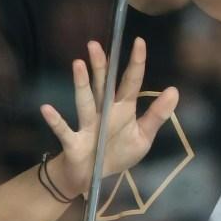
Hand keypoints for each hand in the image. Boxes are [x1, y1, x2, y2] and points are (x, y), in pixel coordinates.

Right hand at [40, 38, 178, 196]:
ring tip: (78, 63)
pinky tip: (46, 109)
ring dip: (81, 84)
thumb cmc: (117, 152)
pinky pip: (64, 130)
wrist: (92, 178)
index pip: (131, 82)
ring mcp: (88, 125)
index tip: (139, 41)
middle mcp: (104, 112)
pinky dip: (55, 121)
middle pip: (103, 85)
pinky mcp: (74, 142)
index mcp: (123, 110)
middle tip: (95, 44)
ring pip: (85, 101)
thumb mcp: (143, 137)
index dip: (136, 63)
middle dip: (100, 65)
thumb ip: (157, 115)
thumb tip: (174, 90)